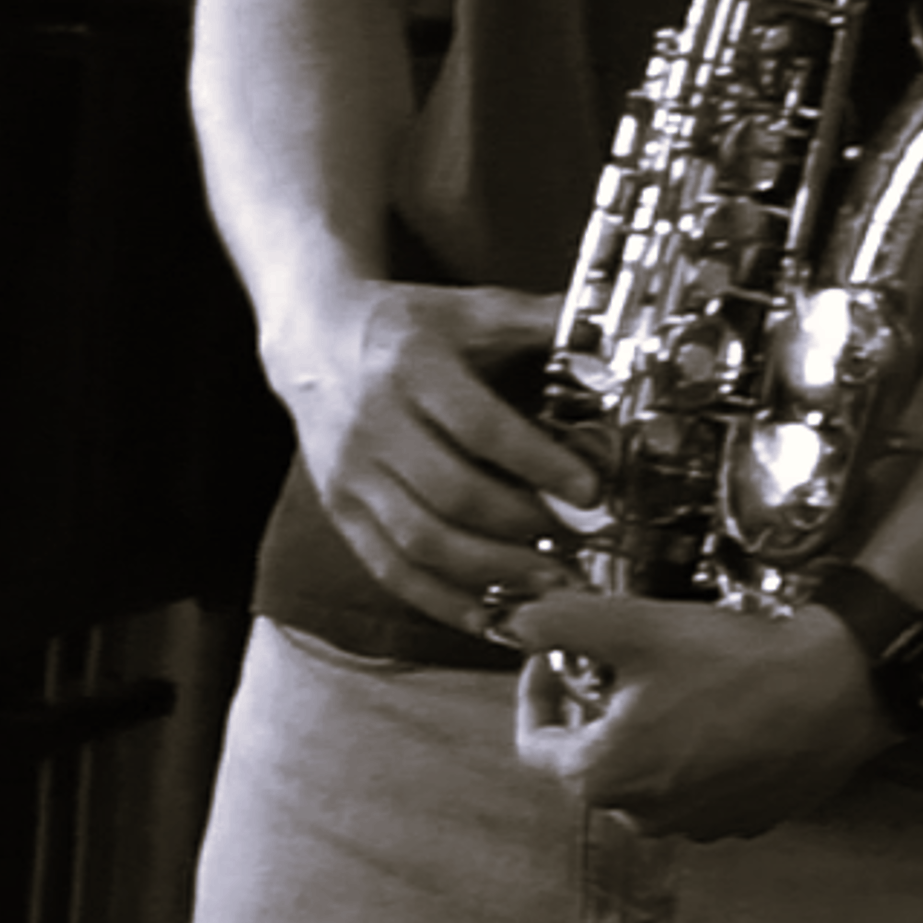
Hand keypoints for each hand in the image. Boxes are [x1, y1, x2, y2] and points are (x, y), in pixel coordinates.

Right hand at [271, 280, 602, 636]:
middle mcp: (375, 421)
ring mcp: (352, 472)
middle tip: (576, 544)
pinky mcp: (341, 509)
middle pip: (452, 494)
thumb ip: (537, 319)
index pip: (481, 427)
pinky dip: (440, 600)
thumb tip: (606, 333)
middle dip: (522, 529)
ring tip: (546, 583)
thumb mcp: (470, 308)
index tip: (589, 489)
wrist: (316, 341)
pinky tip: (487, 614)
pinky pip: (390, 568)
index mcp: (414, 365)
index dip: (538, 464)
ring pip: (421, 541)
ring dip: (490, 572)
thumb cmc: (406, 327)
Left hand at [497, 594, 898, 842]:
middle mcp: (642, 815)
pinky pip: (693, 782)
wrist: (834, 689)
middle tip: (623, 654)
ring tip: (677, 674)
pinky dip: (691, 746)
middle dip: (596, 704)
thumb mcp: (637, 625)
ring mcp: (694, 824)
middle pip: (591, 756)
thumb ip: (562, 622)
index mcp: (603, 776)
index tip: (552, 655)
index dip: (534, 691)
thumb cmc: (736, 664)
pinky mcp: (739, 818)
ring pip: (644, 770)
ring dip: (646, 726)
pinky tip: (720, 704)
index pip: (534, 744)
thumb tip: (514, 621)